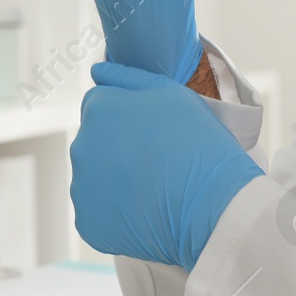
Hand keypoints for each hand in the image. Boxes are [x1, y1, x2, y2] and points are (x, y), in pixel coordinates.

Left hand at [70, 62, 262, 271]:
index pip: (99, 105)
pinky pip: (98, 212)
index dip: (127, 116)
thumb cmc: (199, 143)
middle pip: (94, 142)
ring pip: (94, 178)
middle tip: (157, 160)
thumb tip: (97, 71)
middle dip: (117, 147)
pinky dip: (116, 213)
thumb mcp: (171, 93)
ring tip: (154, 187)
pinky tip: (145, 211)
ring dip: (114, 180)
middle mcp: (81, 147)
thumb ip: (128, 78)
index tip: (153, 132)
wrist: (214, 205)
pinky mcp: (88, 224)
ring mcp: (82, 188)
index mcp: (98, 110)